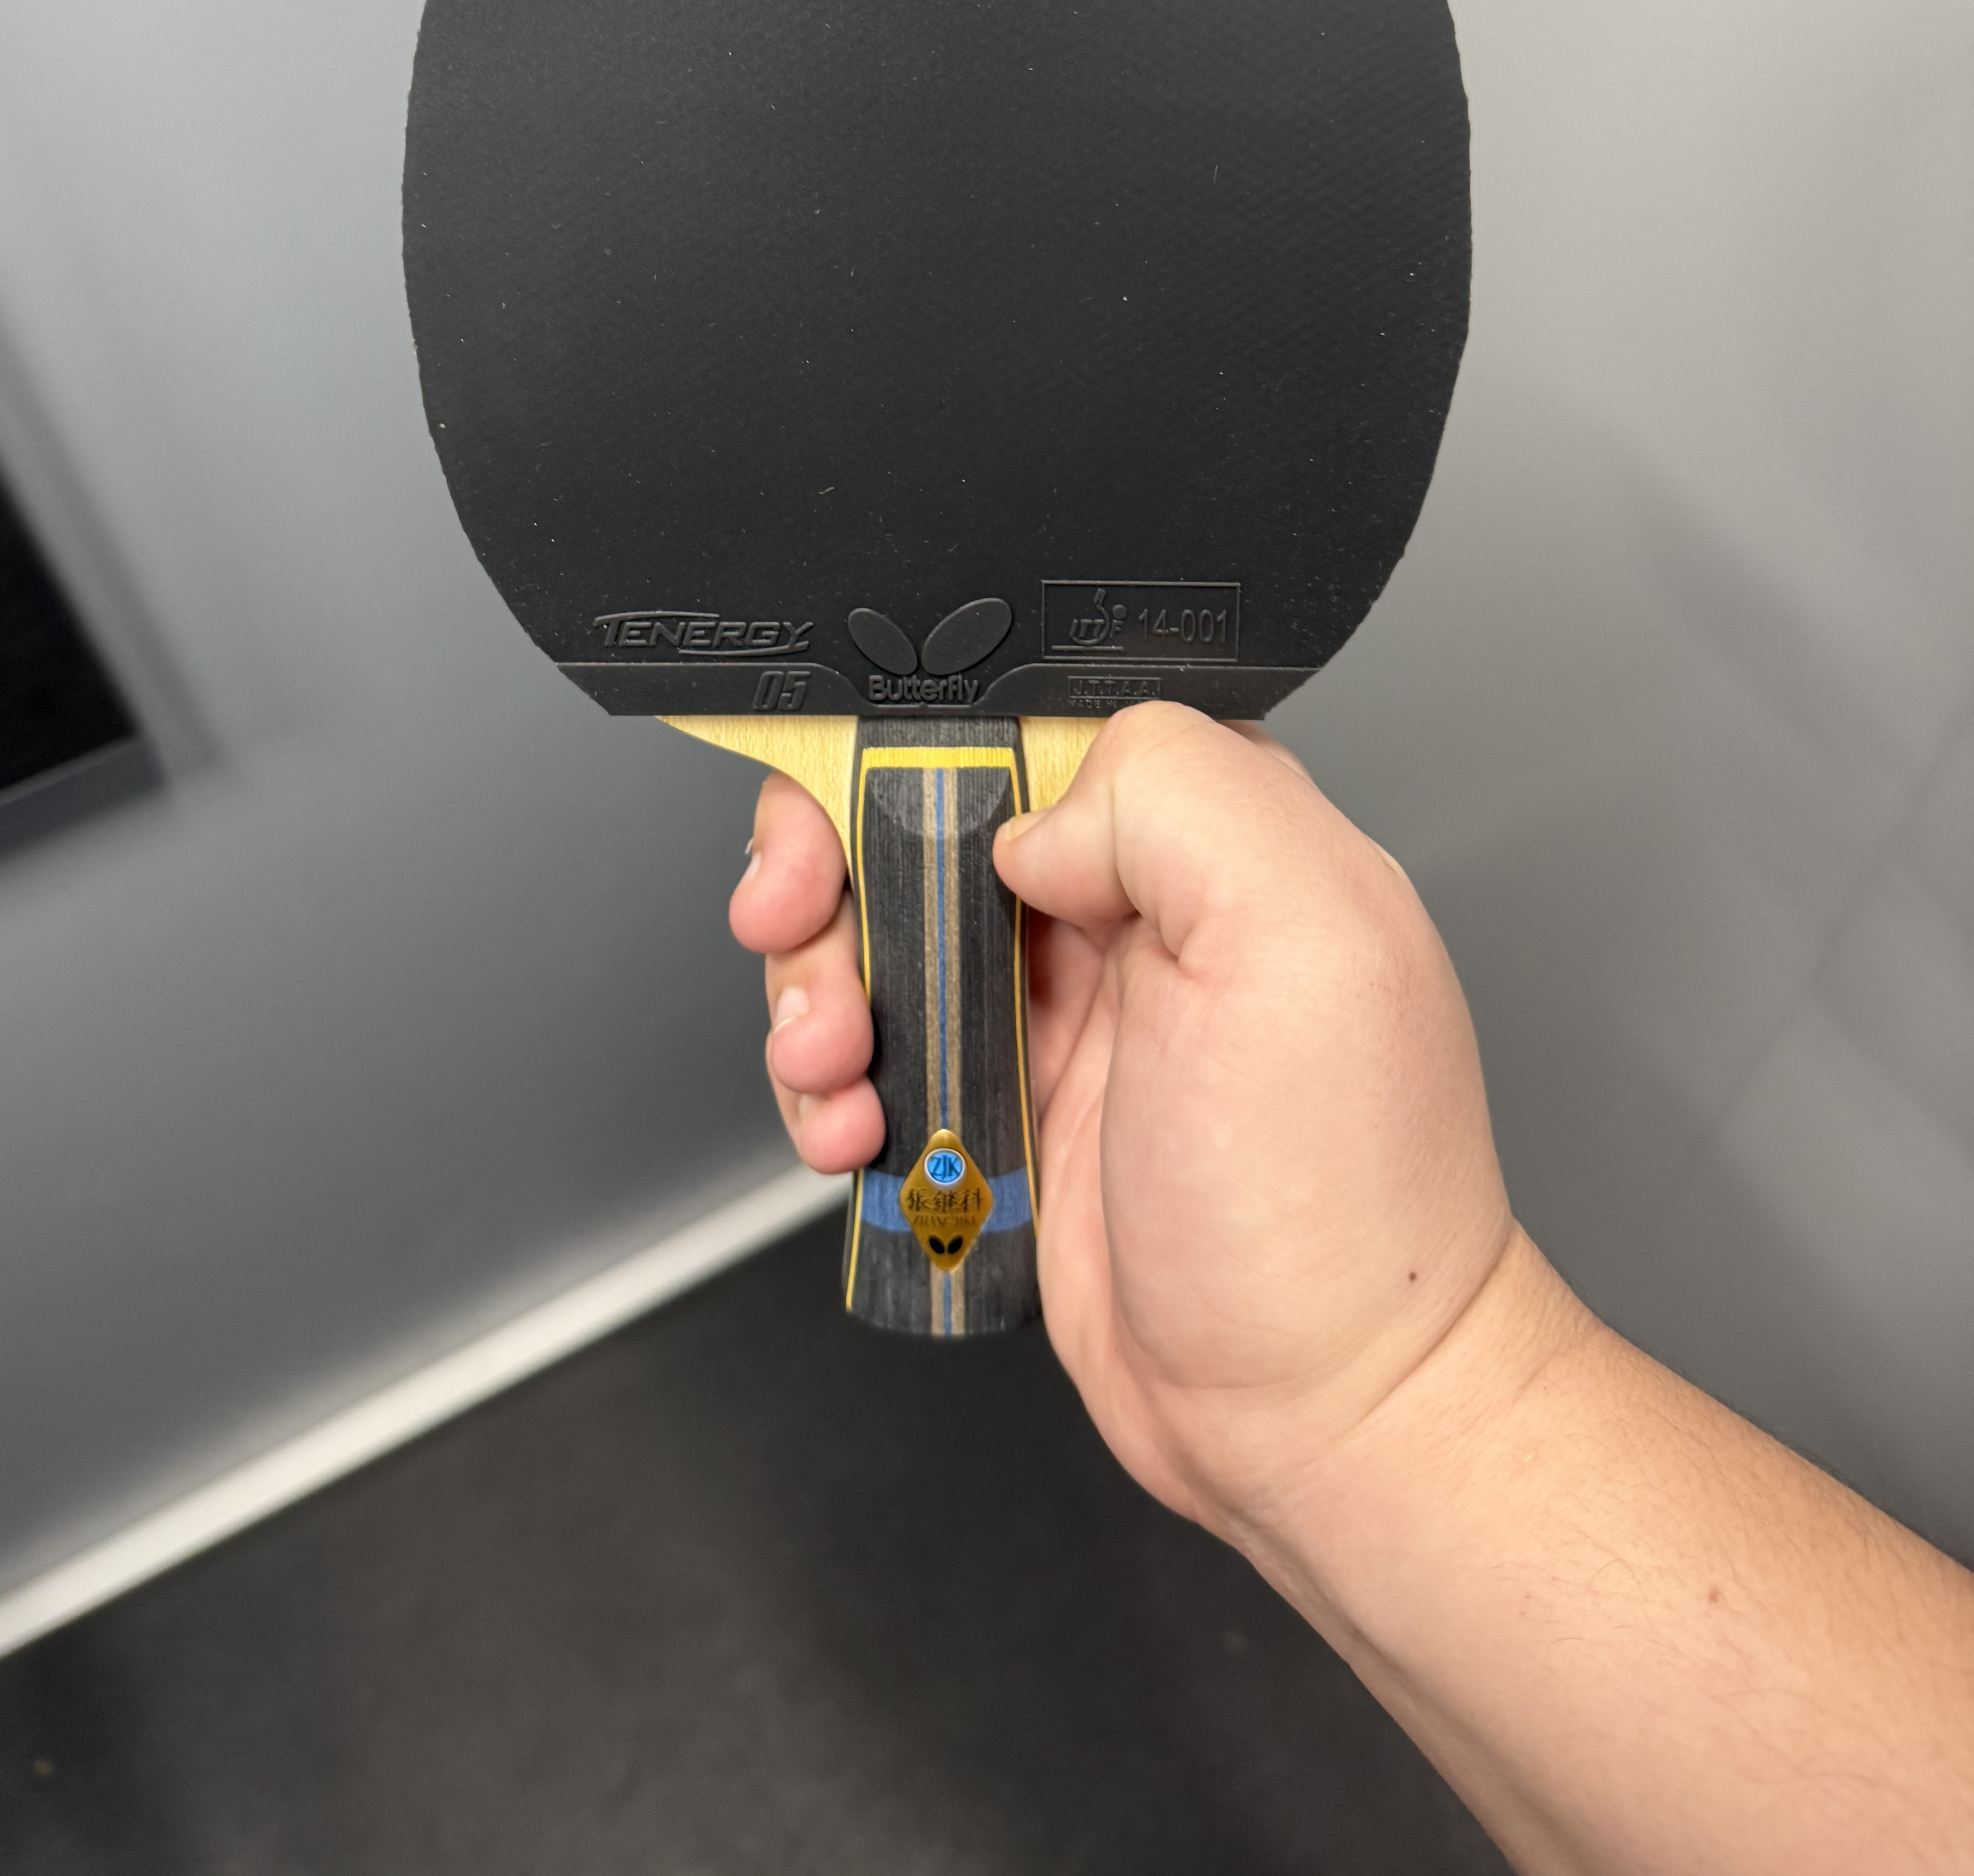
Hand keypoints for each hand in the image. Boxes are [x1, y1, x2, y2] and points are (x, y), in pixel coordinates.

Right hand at [729, 702, 1522, 1545]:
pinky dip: (831, 1094)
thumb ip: (1169, 796)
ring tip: (832, 1068)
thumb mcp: (1300, 933)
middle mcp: (1128, 904)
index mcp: (1207, 826)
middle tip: (793, 929)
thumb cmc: (1340, 1197)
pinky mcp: (1005, 1113)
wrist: (1323, 1416)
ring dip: (814, 989)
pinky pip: (875, 1061)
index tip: (843, 818)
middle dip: (823, 869)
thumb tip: (1026, 819)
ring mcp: (1062, 1012)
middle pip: (915, 818)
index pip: (1018, 716)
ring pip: (875, 938)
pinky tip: (855, 1136)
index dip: (904, 749)